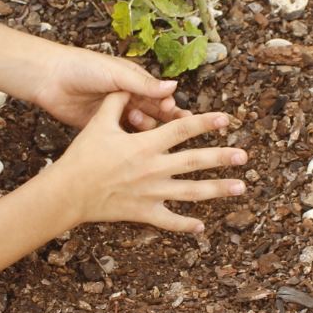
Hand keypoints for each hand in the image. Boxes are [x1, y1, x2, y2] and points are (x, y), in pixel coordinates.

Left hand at [29, 45, 190, 129]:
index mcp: (134, 81)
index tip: (172, 110)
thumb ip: (143, 84)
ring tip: (136, 121)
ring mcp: (115, 114)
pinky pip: (121, 136)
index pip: (159, 94)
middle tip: (172, 129)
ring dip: (143, 127)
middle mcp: (128, 97)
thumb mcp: (116, 74)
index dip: (168, 103)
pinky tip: (131, 143)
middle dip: (164, 120)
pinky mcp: (102, 127)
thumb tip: (174, 86)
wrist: (50, 79)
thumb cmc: (84, 68)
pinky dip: (129, 140)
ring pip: (139, 126)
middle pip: (154, 112)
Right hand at [40, 92, 247, 232]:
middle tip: (244, 156)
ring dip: (218, 190)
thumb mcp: (98, 123)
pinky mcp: (144, 213)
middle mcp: (154, 168)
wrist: (68, 192)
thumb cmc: (82, 156)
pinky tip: (202, 226)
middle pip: (195, 161)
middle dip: (222, 157)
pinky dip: (186, 225)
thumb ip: (115, 102)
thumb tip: (125, 86)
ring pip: (192, 192)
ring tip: (240, 187)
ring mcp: (152, 193)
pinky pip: (170, 220)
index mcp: (146, 144)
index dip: (206, 122)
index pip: (183, 129)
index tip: (227, 119)